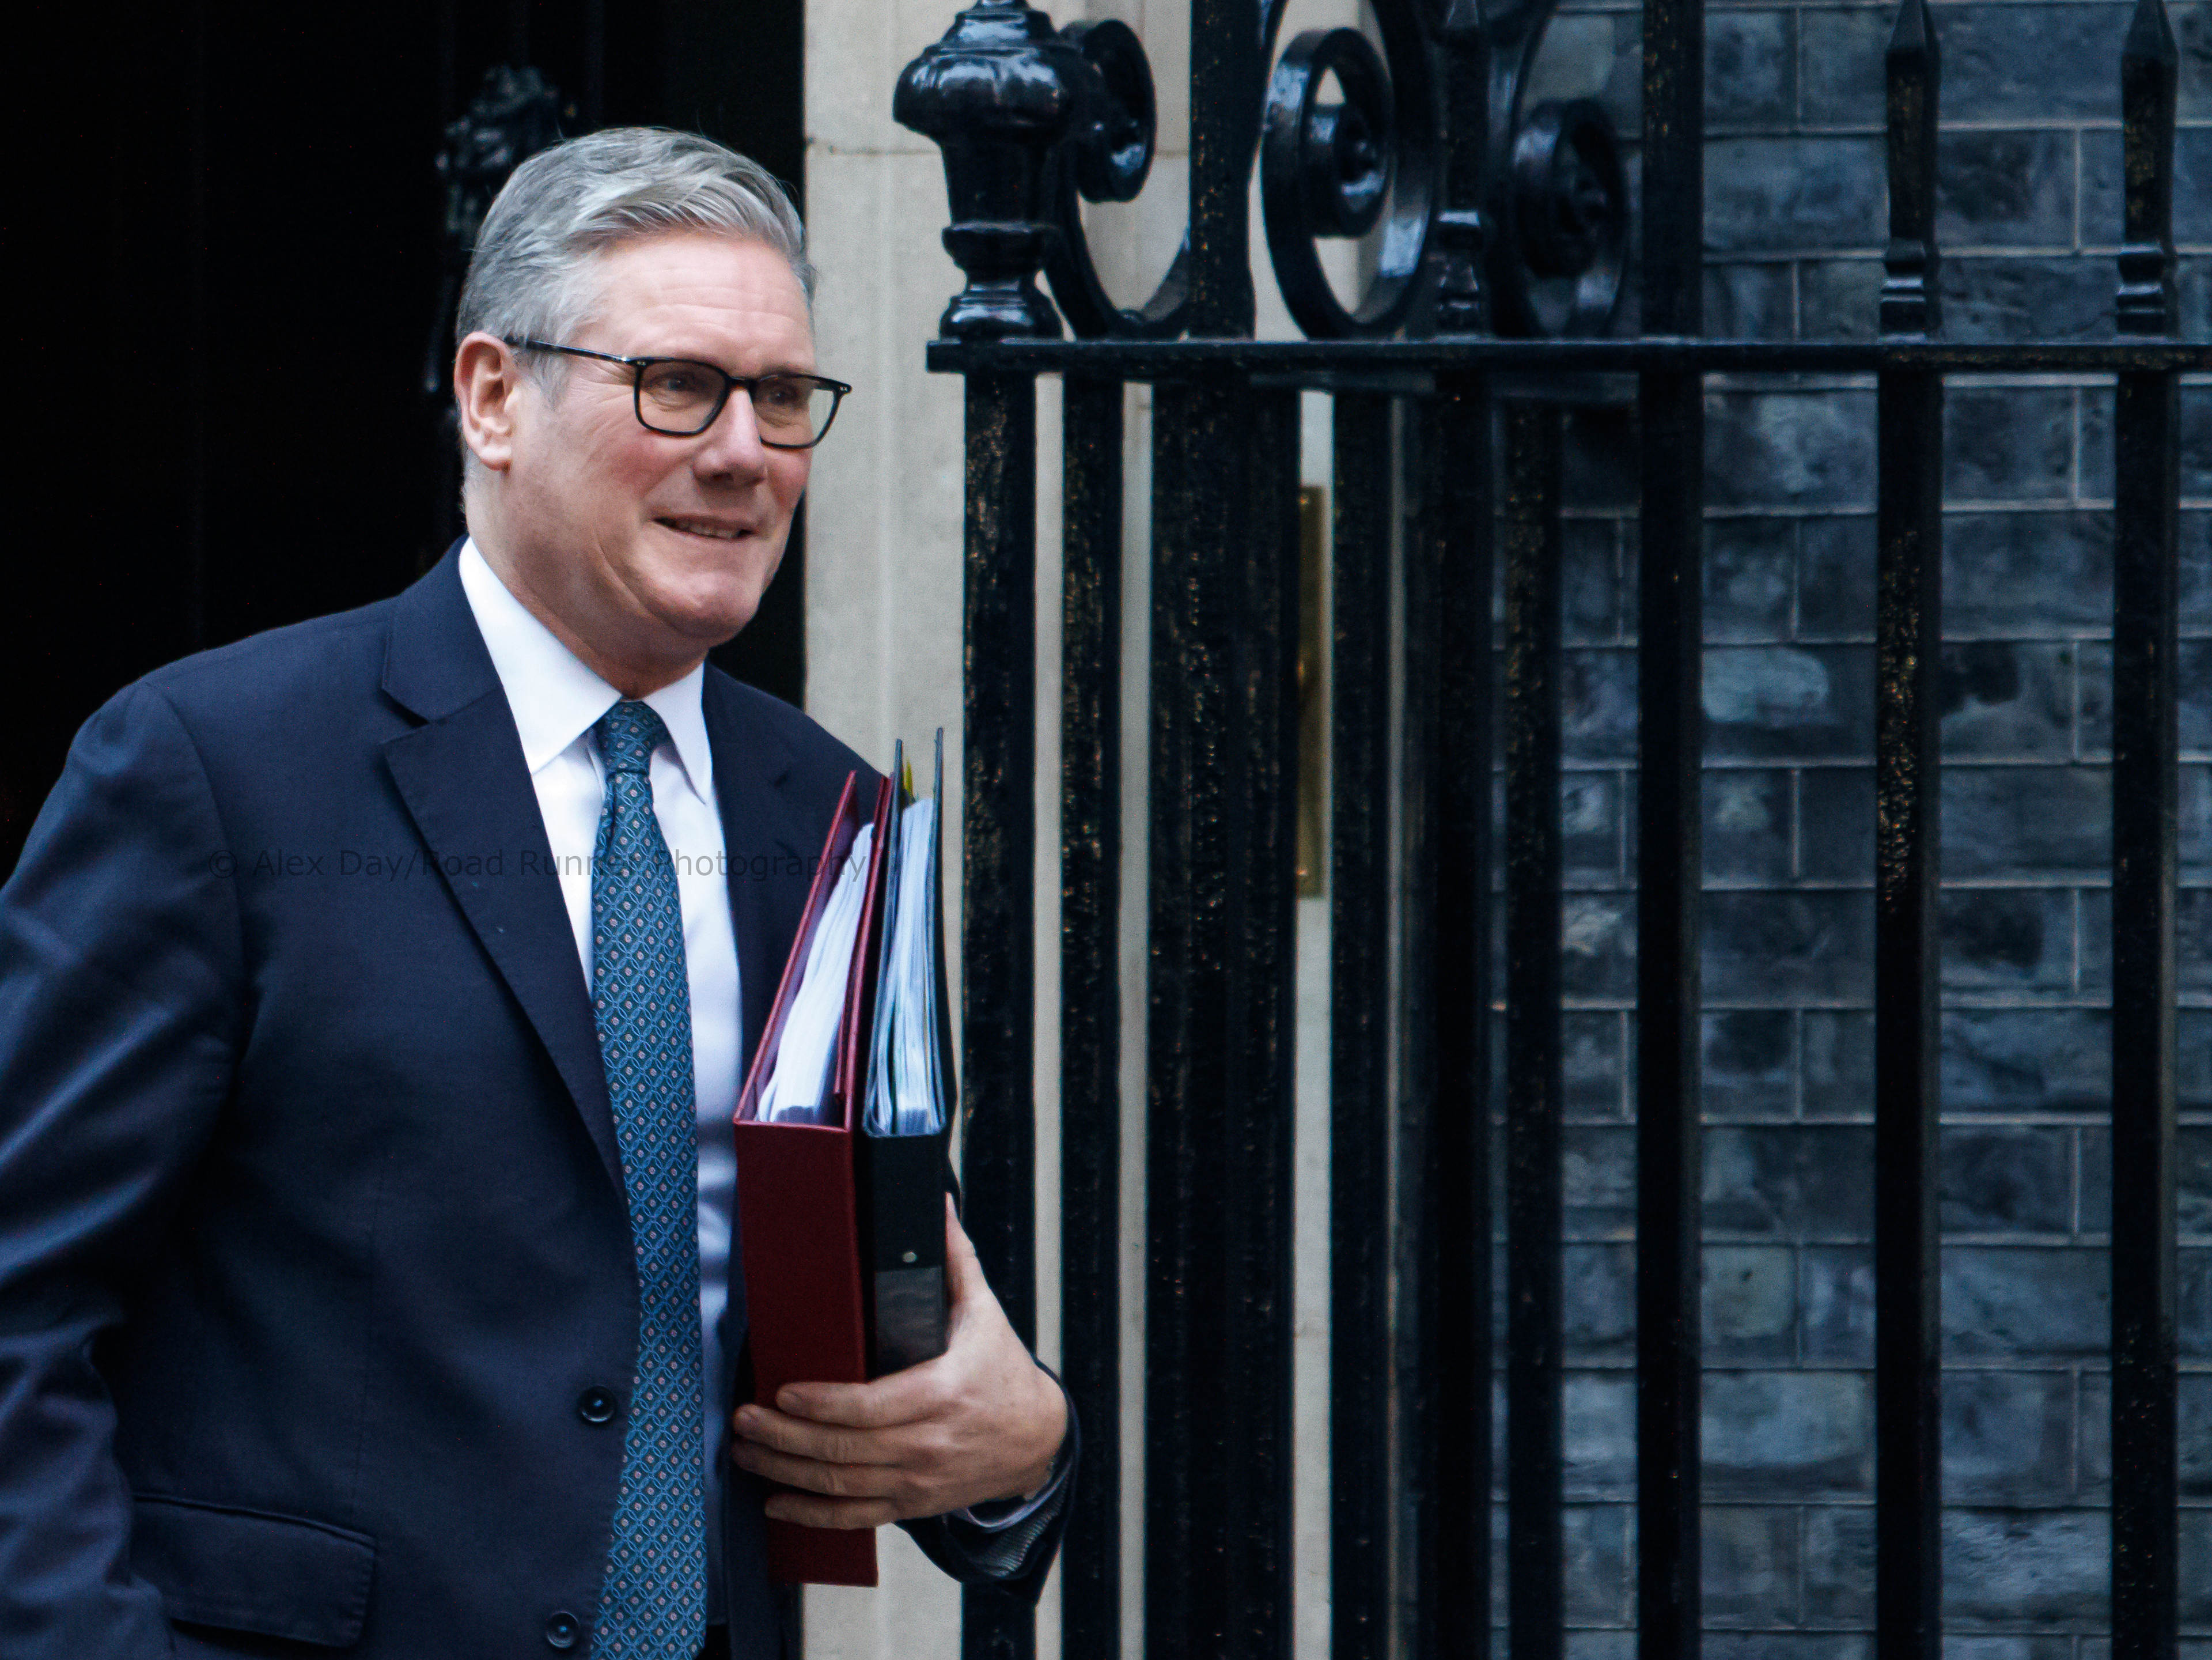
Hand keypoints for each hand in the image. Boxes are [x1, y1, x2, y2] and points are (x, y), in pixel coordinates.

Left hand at [729, 1195, 1067, 1528]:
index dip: (823, 1405)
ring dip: (784, 1471)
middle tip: (743, 1419)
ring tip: (745, 1452)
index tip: (783, 1392)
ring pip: (841, 1485)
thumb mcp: (985, 1312)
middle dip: (784, 1437)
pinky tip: (776, 1502)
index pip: (871, 1407)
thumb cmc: (1004, 1371)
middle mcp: (928, 1444)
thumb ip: (956, 1259)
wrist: (1037, 1439)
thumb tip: (939, 1205)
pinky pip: (855, 1515)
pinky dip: (812, 1513)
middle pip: (844, 1450)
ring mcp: (918, 1479)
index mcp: (943, 1393)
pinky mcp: (912, 1502)